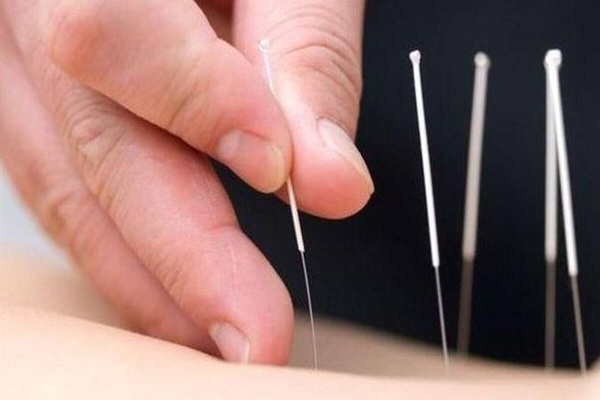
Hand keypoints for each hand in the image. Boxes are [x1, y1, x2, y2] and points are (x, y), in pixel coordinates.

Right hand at [0, 0, 371, 363]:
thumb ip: (306, 60)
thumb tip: (332, 181)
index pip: (108, 32)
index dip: (196, 105)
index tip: (279, 169)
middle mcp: (26, 18)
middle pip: (91, 143)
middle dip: (182, 251)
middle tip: (255, 332)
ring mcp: (16, 75)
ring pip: (67, 191)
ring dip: (149, 278)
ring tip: (220, 336)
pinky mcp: (34, 116)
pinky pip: (64, 195)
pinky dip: (123, 255)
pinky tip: (173, 297)